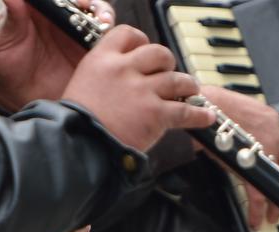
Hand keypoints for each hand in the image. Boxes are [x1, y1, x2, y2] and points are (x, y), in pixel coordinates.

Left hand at [0, 0, 115, 111]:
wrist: (10, 97)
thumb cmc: (2, 65)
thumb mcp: (3, 39)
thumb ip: (12, 15)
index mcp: (44, 10)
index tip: (79, 2)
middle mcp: (63, 22)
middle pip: (87, 6)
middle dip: (96, 7)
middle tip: (97, 14)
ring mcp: (77, 39)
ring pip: (100, 23)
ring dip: (106, 21)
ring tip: (105, 26)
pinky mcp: (87, 58)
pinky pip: (105, 48)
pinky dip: (112, 45)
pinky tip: (108, 48)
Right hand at [60, 28, 216, 152]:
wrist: (76, 149)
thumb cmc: (74, 125)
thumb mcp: (80, 88)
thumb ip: (102, 78)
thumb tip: (118, 81)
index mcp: (102, 60)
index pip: (128, 35)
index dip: (141, 42)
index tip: (145, 51)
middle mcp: (124, 70)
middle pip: (158, 53)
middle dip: (167, 63)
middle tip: (168, 74)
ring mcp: (141, 91)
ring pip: (176, 79)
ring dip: (187, 86)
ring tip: (191, 92)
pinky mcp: (155, 114)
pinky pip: (184, 111)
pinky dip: (198, 114)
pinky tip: (205, 117)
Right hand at [198, 85, 278, 227]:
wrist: (204, 107)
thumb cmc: (212, 110)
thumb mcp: (235, 114)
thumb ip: (243, 127)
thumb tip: (234, 137)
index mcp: (271, 119)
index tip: (277, 169)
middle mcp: (275, 133)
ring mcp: (268, 149)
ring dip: (277, 201)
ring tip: (272, 215)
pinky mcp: (254, 165)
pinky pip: (261, 192)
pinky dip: (259, 209)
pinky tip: (255, 220)